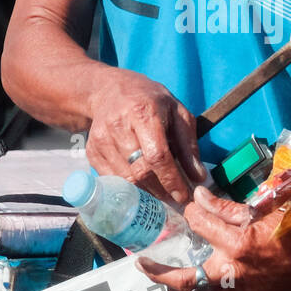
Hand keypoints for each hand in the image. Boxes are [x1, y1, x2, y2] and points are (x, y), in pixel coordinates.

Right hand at [85, 69, 205, 206]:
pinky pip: (112, 179)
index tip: (183, 195)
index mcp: (143, 113)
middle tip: (175, 199)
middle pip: (140, 171)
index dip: (171, 179)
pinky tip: (142, 185)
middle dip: (160, 190)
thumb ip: (189, 145)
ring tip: (161, 194)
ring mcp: (102, 139)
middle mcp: (119, 126)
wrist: (110, 91)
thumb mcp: (177, 113)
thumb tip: (198, 177)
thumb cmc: (150, 101)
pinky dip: (129, 188)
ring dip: (146, 192)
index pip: (157, 155)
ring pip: (126, 179)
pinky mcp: (92, 151)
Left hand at [136, 186, 290, 290]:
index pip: (199, 224)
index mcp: (238, 243)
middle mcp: (234, 272)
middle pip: (183, 280)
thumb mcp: (265, 209)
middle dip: (158, 272)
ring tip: (166, 282)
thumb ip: (228, 207)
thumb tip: (198, 197)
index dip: (191, 212)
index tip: (190, 207)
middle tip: (142, 264)